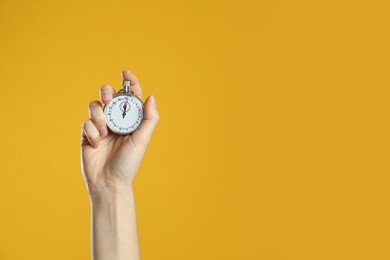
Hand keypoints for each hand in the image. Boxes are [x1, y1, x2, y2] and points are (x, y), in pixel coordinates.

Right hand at [80, 70, 159, 196]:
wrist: (109, 182)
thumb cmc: (129, 163)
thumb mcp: (142, 140)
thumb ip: (148, 119)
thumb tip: (151, 96)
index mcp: (131, 120)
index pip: (130, 97)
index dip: (129, 83)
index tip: (126, 72)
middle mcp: (116, 121)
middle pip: (109, 96)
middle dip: (106, 91)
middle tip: (108, 96)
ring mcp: (101, 127)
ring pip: (95, 106)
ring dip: (98, 114)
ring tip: (104, 131)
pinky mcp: (88, 134)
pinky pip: (86, 122)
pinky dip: (91, 131)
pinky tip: (96, 143)